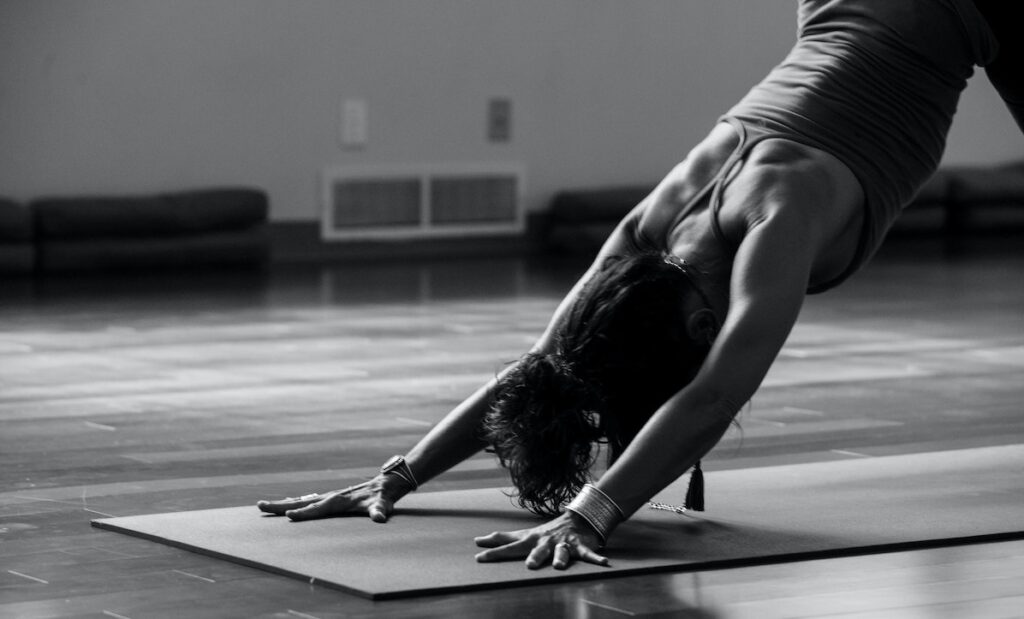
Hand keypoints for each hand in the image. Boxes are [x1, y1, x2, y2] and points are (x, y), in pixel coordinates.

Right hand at [256, 475, 406, 522]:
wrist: (387, 483)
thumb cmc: (384, 497)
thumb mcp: (383, 505)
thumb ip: (380, 511)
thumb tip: (380, 517)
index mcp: (339, 501)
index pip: (318, 508)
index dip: (304, 513)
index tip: (289, 516)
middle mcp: (331, 497)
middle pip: (302, 502)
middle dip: (281, 506)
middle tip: (260, 506)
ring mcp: (330, 497)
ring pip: (302, 500)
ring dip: (283, 504)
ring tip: (264, 506)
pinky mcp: (332, 498)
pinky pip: (308, 501)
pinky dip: (295, 503)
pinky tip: (287, 505)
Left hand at [474, 512, 609, 569]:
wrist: (576, 519)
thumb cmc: (545, 532)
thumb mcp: (524, 535)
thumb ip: (502, 538)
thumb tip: (478, 541)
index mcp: (531, 540)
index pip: (510, 547)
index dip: (495, 553)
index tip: (479, 558)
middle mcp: (546, 542)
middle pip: (538, 550)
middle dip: (534, 557)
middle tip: (529, 566)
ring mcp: (564, 544)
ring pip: (562, 551)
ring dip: (561, 557)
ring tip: (559, 565)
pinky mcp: (580, 546)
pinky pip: (588, 554)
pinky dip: (597, 559)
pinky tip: (604, 564)